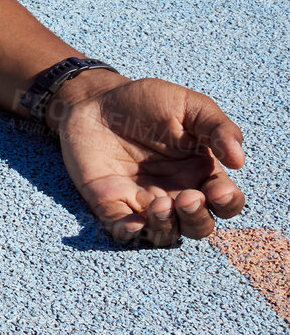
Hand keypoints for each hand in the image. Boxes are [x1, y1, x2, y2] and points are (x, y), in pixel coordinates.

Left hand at [54, 75, 247, 246]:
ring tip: (160, 204)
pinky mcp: (111, 203)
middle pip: (198, 226)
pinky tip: (133, 222)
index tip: (218, 190)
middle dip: (198, 219)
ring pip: (165, 234)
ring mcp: (143, 202)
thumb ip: (217, 127)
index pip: (225, 202)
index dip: (228, 203)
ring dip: (167, 227)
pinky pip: (124, 232)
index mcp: (200, 173)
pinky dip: (130, 233)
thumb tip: (239, 161)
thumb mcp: (188, 105)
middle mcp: (176, 193)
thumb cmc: (146, 102)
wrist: (95, 100)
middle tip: (187, 198)